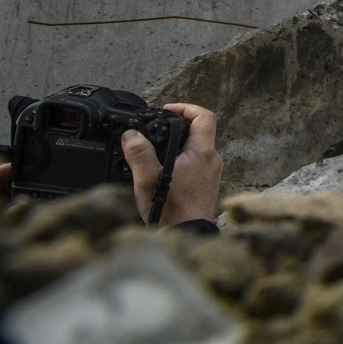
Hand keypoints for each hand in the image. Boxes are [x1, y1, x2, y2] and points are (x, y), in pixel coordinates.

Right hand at [121, 103, 222, 227]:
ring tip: (157, 147)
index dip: (185, 108)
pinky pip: (196, 163)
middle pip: (199, 131)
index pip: (204, 116)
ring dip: (178, 143)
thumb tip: (131, 135)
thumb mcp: (148, 180)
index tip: (166, 110)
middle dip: (178, 125)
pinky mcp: (207, 184)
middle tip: (158, 127)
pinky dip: (181, 159)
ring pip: (196, 148)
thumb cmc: (172, 212)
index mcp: (202, 153)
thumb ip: (139, 154)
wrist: (186, 235)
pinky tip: (164, 169)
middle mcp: (212, 160)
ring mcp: (211, 173)